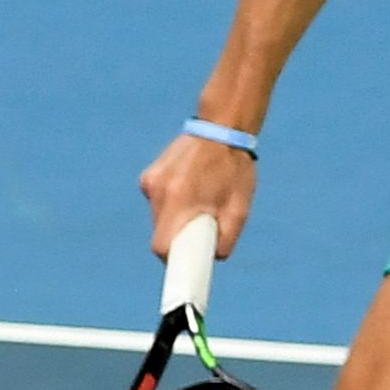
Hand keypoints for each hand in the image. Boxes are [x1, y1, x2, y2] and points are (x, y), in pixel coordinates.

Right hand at [137, 128, 255, 260]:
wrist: (221, 127)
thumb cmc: (234, 169)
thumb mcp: (239, 209)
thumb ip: (226, 239)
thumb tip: (213, 257)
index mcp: (179, 201)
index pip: (161, 247)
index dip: (173, 258)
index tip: (185, 261)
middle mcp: (159, 192)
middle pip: (160, 233)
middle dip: (178, 237)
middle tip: (200, 228)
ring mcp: (151, 182)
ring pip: (159, 218)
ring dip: (175, 218)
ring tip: (198, 201)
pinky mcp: (150, 175)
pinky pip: (158, 202)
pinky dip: (171, 203)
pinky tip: (189, 188)